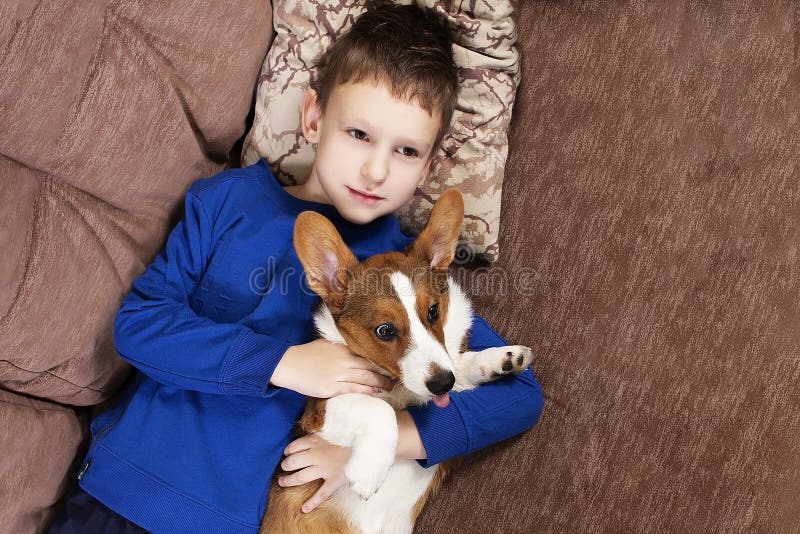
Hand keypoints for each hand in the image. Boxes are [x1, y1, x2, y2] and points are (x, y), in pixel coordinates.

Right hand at [271, 339, 395, 397]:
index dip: (381, 361)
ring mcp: (337, 375)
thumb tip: (356, 350)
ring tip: (390, 388)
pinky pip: (352, 392)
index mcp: (343, 349)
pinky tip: (374, 395)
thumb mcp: (326, 344)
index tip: (393, 365)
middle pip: (371, 368)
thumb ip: (342, 347)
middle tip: (397, 380)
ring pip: (365, 380)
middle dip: (385, 375)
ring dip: (380, 385)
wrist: (288, 364)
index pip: (368, 355)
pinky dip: (365, 393)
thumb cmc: (306, 353)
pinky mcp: (330, 389)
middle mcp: (343, 360)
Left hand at [278, 433, 350, 512]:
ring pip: (301, 477)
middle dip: (286, 465)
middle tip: (284, 467)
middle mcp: (317, 455)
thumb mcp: (333, 428)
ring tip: (282, 482)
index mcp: (316, 440)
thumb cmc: (350, 435)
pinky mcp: (334, 480)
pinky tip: (304, 509)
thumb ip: (321, 431)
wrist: (367, 444)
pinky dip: (312, 502)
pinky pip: (321, 493)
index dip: (289, 450)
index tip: (288, 453)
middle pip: (294, 461)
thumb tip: (310, 432)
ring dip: (290, 480)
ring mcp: (325, 469)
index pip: (294, 446)